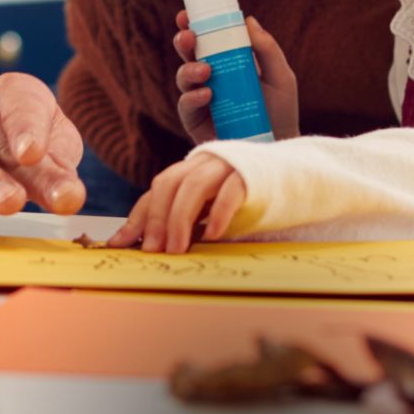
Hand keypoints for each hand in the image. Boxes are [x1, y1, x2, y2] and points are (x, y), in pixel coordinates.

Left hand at [108, 152, 246, 252]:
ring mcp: (227, 165)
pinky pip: (229, 193)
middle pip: (169, 185)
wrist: (292, 177)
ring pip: (193, 187)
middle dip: (156, 219)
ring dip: (180, 220)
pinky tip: (213, 235)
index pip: (157, 190)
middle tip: (152, 250)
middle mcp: (204, 162)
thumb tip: (152, 246)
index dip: (138, 216)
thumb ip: (186, 220)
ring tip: (177, 249)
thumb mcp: (210, 209)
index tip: (121, 243)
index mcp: (191, 169)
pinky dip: (218, 214)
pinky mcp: (250, 174)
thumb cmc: (248, 200)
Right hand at [171, 9, 299, 142]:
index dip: (193, 26)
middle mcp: (210, 79)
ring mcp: (201, 100)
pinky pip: (185, 105)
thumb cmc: (280, 113)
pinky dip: (192, 97)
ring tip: (205, 71)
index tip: (186, 15)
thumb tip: (248, 20)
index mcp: (228, 63)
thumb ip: (268, 50)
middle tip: (189, 37)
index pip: (206, 40)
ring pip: (182, 77)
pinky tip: (207, 95)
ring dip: (188, 69)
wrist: (277, 148)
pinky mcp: (196, 122)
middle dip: (183, 41)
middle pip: (188, 55)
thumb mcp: (281, 78)